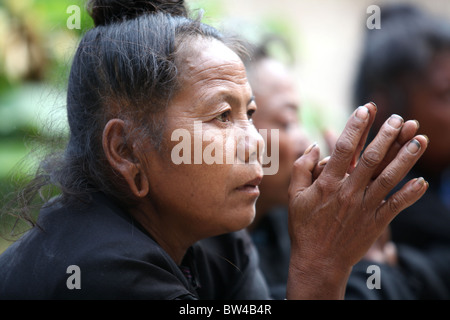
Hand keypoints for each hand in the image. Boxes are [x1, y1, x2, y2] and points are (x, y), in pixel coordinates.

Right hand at [286, 102, 428, 298]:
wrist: (318, 261)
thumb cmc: (304, 226)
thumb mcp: (294, 196)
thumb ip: (302, 168)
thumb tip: (314, 146)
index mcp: (327, 184)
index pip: (343, 149)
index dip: (355, 127)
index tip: (366, 109)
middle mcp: (348, 193)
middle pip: (371, 159)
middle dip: (387, 137)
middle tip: (400, 119)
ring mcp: (364, 208)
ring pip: (388, 178)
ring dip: (405, 158)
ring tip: (420, 139)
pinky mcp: (376, 222)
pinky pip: (396, 206)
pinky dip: (410, 194)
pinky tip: (423, 181)